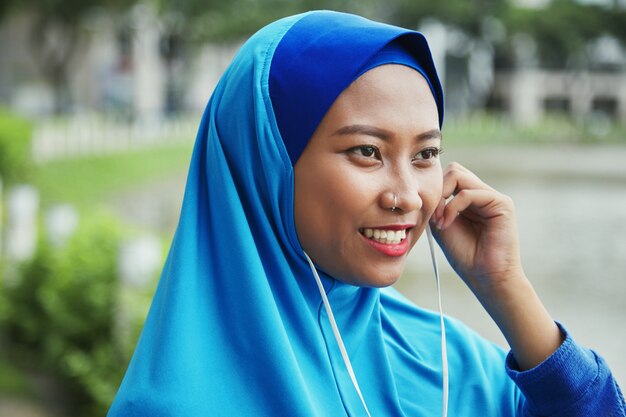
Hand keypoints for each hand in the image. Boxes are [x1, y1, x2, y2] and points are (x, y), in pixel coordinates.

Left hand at [429, 162, 561, 369]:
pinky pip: (469, 192)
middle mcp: (481, 194)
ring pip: (458, 174)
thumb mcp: (441, 224)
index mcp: (468, 199)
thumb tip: (429, 185)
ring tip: (439, 221)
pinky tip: (447, 223)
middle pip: (453, 170)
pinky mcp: (501, 203)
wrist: (485, 276)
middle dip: (437, 189)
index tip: (426, 215)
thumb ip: (437, 204)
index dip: (434, 191)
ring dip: (442, 197)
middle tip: (433, 215)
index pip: (447, 177)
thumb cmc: (464, 254)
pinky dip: (452, 206)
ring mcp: (492, 197)